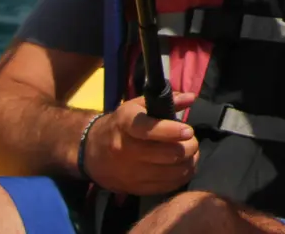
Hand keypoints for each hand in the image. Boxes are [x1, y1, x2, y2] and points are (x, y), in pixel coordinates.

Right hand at [81, 92, 199, 195]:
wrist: (92, 152)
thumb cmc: (120, 125)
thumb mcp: (136, 107)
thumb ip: (166, 101)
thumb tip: (190, 97)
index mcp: (126, 125)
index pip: (149, 130)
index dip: (171, 131)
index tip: (188, 130)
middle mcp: (126, 150)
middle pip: (167, 154)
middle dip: (188, 147)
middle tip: (192, 141)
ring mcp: (131, 172)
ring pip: (171, 172)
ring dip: (188, 162)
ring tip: (191, 153)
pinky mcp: (135, 188)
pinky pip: (167, 186)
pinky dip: (181, 176)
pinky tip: (184, 167)